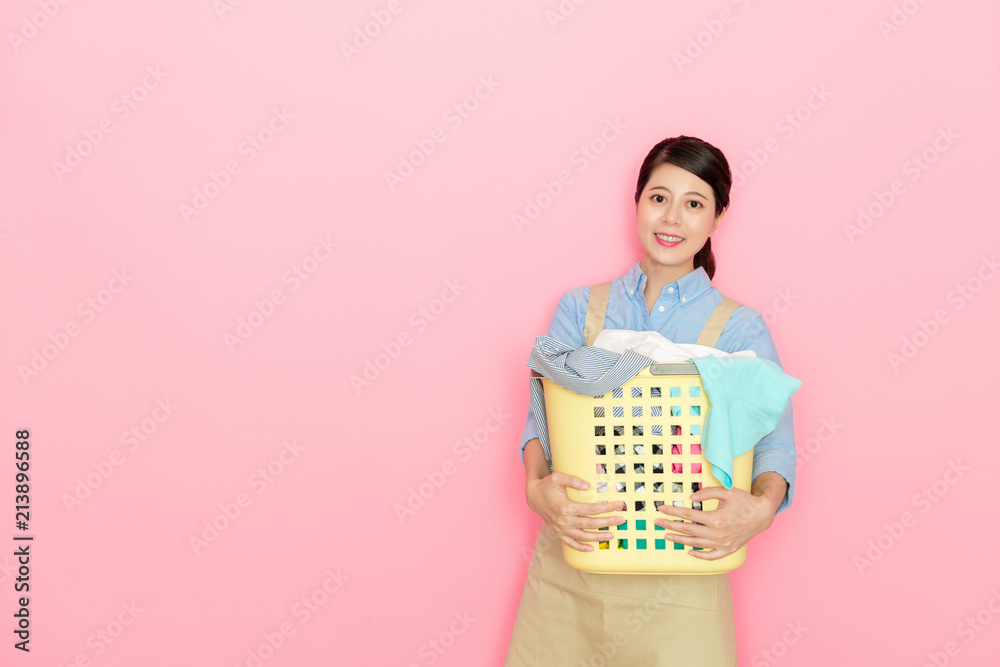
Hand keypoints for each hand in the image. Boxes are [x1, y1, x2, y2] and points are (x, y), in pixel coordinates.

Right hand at [526, 472, 624, 551]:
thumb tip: (588, 486)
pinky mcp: (558, 533)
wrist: (533, 496)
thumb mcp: (558, 477)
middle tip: (621, 520)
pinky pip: (570, 543)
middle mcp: (563, 520)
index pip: (590, 509)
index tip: (618, 505)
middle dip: (607, 522)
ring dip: (598, 537)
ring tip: (612, 535)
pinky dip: (581, 547)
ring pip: (582, 536)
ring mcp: (560, 529)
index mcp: (565, 507)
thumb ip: (573, 480)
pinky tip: (591, 548)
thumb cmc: (547, 485)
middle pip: (590, 524)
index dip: (606, 508)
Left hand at [655, 472, 786, 559]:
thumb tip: (691, 497)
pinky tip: (689, 551)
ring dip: (680, 540)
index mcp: (716, 519)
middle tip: (658, 522)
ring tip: (667, 536)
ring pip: (696, 544)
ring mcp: (723, 544)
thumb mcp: (727, 491)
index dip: (673, 511)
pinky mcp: (728, 549)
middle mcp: (718, 533)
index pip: (688, 515)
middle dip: (670, 525)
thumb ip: (707, 492)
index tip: (661, 509)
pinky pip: (711, 556)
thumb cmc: (744, 501)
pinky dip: (699, 555)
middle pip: (688, 530)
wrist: (762, 515)